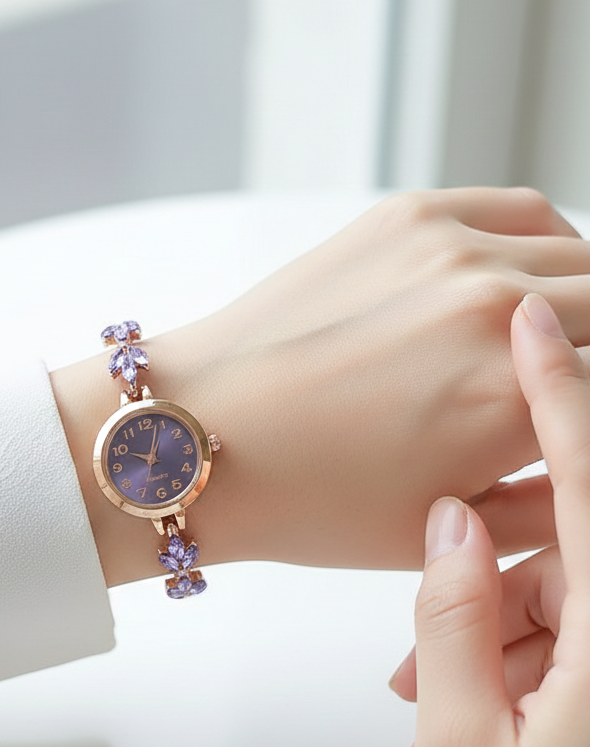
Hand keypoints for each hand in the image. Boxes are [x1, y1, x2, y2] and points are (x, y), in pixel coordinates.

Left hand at [51, 188, 589, 583]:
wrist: (201, 434)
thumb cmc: (304, 495)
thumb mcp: (442, 528)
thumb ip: (553, 499)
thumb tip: (586, 459)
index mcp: (511, 401)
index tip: (574, 409)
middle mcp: (494, 311)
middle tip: (565, 382)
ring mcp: (448, 251)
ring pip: (576, 257)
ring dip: (579, 297)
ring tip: (554, 337)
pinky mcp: (406, 217)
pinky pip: (518, 212)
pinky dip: (541, 244)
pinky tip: (521, 281)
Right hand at [409, 294, 589, 746]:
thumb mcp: (461, 744)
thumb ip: (452, 615)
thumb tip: (450, 517)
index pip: (588, 484)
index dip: (560, 393)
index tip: (530, 322)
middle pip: (568, 559)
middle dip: (489, 592)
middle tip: (426, 664)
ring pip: (565, 607)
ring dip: (493, 645)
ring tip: (430, 715)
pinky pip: (573, 644)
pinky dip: (518, 668)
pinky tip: (465, 718)